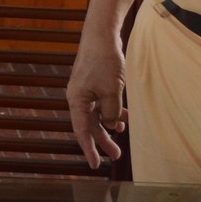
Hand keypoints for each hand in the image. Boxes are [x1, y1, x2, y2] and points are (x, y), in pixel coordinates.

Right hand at [65, 32, 126, 169]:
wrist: (102, 36)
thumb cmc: (104, 62)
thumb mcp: (111, 91)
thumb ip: (111, 112)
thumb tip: (111, 126)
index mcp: (77, 101)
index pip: (82, 131)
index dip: (89, 149)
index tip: (94, 165)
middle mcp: (78, 98)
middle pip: (90, 125)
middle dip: (103, 140)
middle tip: (116, 155)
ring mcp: (86, 91)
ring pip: (97, 115)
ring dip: (110, 126)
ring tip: (122, 136)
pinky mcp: (94, 84)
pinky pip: (102, 104)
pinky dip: (112, 112)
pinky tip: (123, 118)